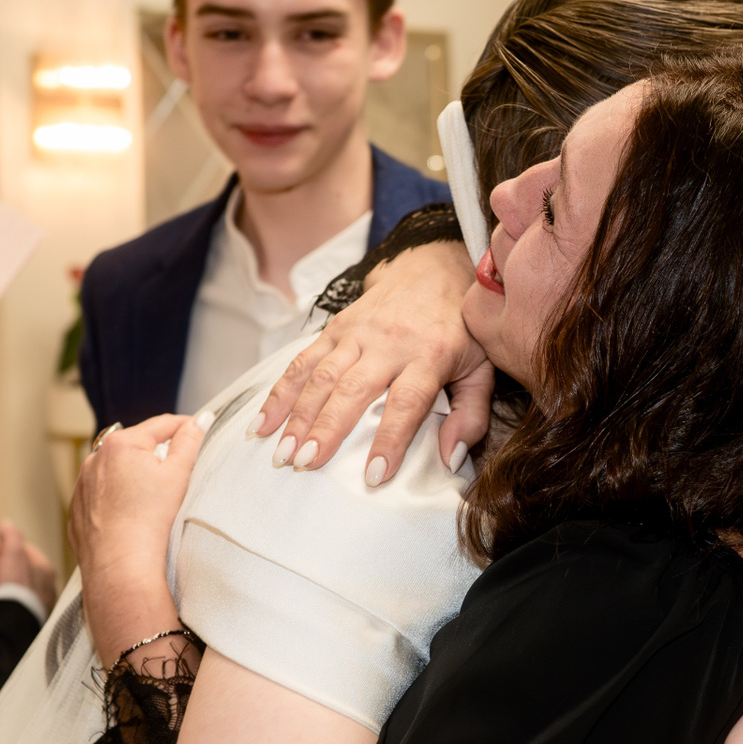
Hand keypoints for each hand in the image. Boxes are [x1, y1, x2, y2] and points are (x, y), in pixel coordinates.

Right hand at [0, 519, 56, 615]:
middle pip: (28, 570)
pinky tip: (2, 600)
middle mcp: (50, 586)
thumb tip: (8, 523)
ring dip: (13, 583)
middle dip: (11, 565)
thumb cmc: (15, 582)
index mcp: (46, 568)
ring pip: (26, 587)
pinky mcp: (34, 619)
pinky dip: (13, 599)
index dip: (10, 546)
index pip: (28, 551)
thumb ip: (11, 536)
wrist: (14, 619)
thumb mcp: (12, 553)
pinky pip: (22, 603)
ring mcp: (43, 605)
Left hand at [69, 413, 209, 664]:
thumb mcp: (178, 474)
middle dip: (157, 454)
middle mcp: (95, 459)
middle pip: (136, 446)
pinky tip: (131, 515)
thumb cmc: (147, 522)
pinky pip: (101, 494)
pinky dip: (116, 498)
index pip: (161, 425)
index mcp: (120, 443)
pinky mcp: (78, 509)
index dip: (185, 427)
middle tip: (178, 473)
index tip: (198, 431)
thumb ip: (190, 441)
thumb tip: (199, 420)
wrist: (119, 566)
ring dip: (133, 474)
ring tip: (152, 499)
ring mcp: (83, 484)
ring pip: (116, 470)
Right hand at [254, 241, 490, 484]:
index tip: (375, 475)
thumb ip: (470, 415)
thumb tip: (449, 459)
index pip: (407, 402)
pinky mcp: (334, 328)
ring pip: (320, 376)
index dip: (390, 439)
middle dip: (326, 429)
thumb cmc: (459, 328)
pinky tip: (261, 424)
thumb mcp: (481, 367)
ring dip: (296, 416)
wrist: (434, 268)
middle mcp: (389, 342)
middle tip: (306, 464)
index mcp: (430, 354)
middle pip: (352, 389)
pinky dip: (279, 393)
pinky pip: (301, 362)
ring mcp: (356, 332)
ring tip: (281, 453)